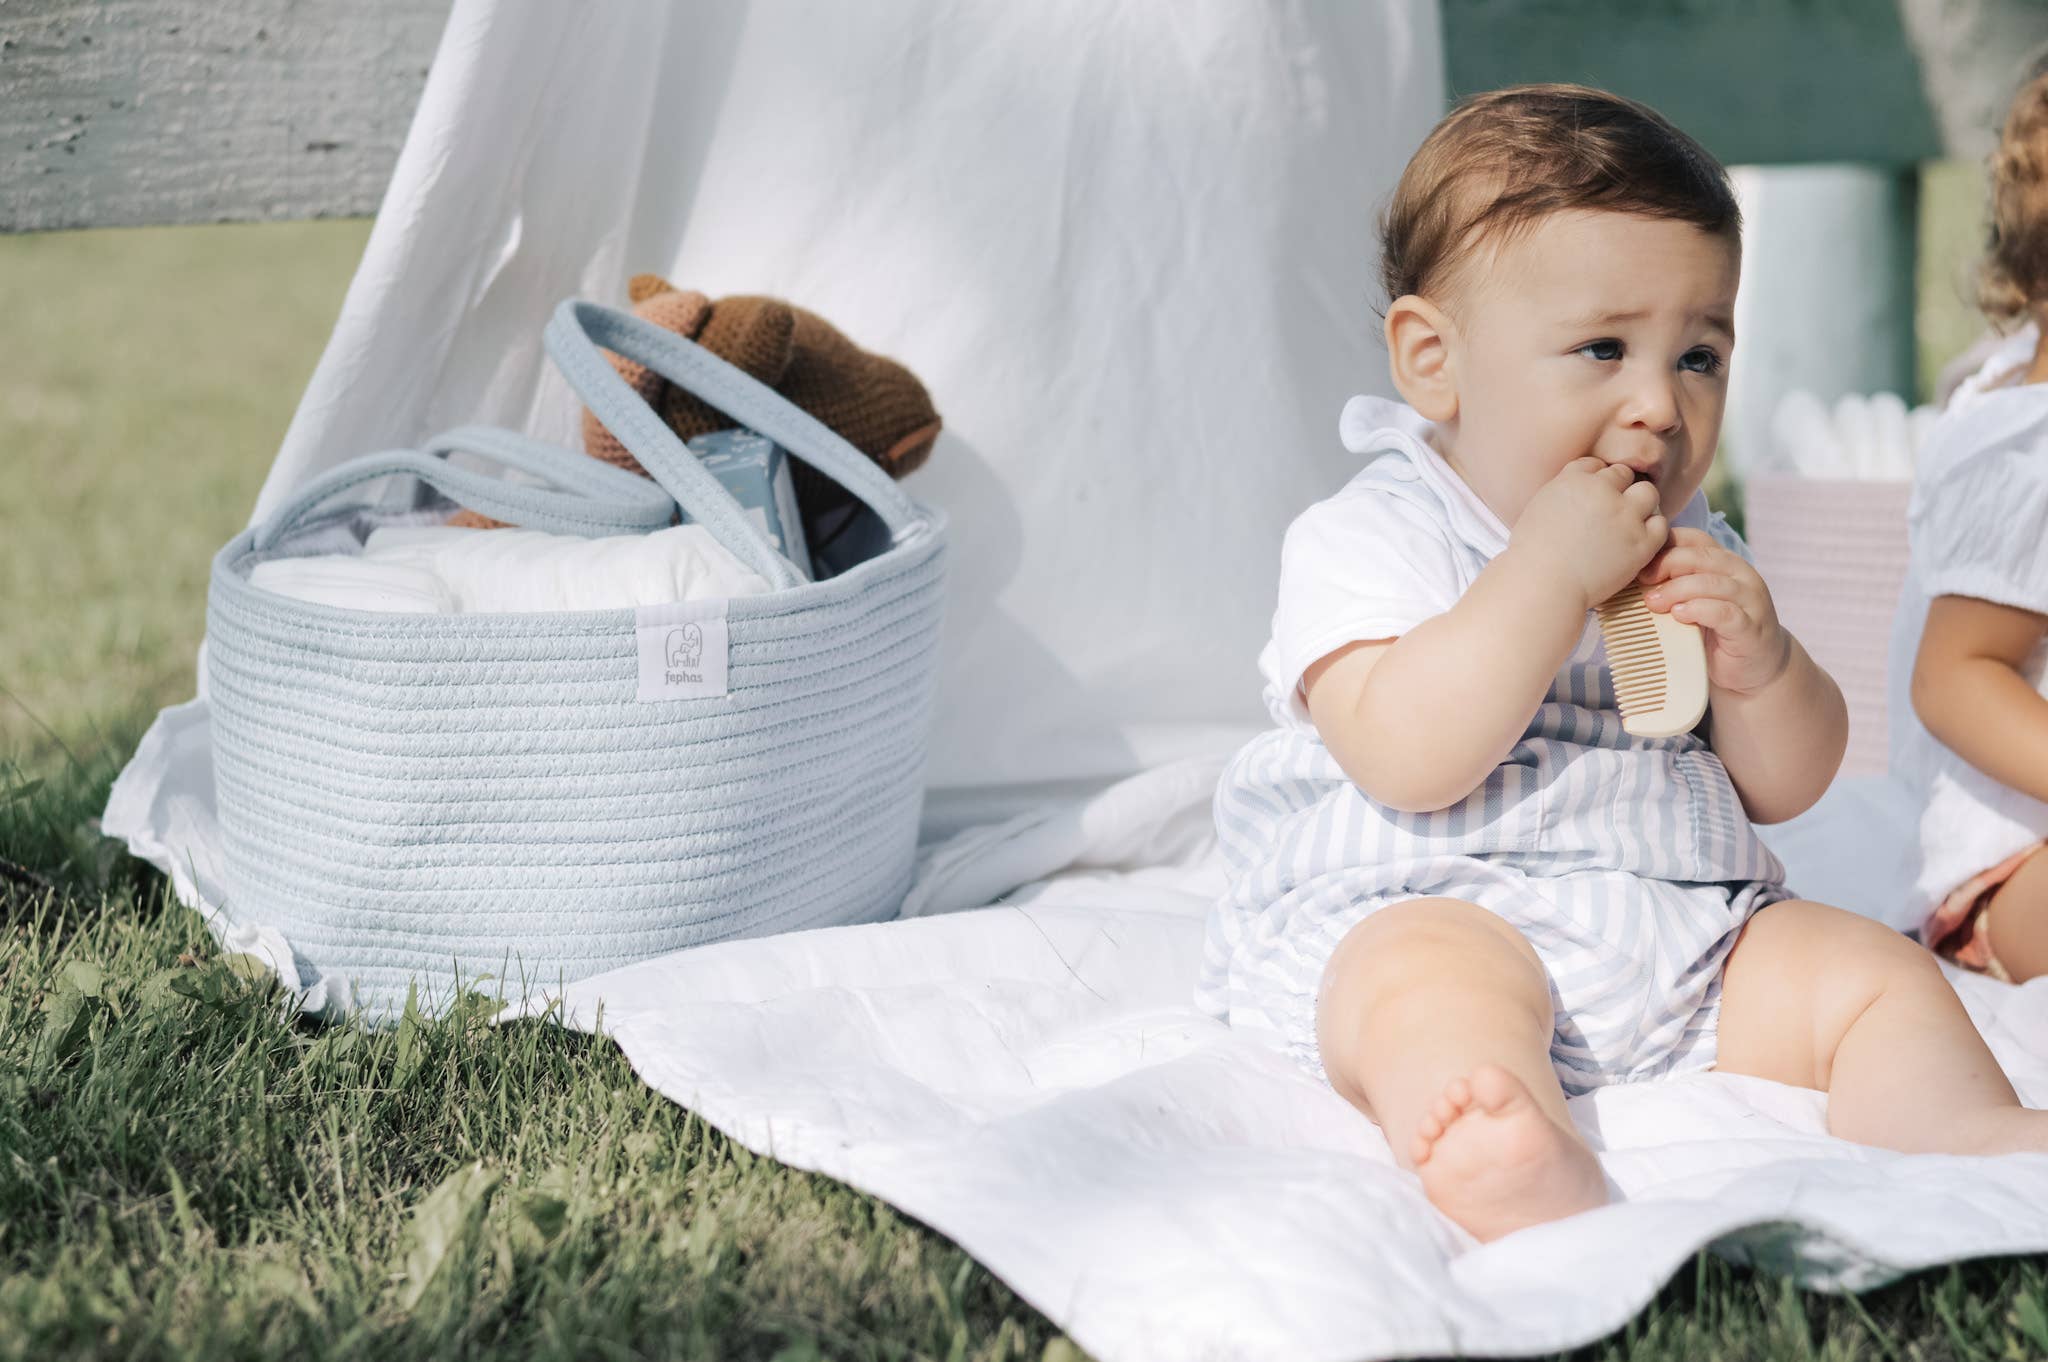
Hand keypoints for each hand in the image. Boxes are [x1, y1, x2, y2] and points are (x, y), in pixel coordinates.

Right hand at [1509, 457, 1667, 610]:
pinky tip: (1636, 542)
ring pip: (1648, 493)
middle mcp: (1602, 490)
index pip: (1595, 465)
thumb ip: (1563, 493)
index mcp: (1573, 479)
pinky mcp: (1641, 542)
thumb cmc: (1532, 555)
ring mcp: (1624, 515)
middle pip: (1623, 474)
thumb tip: (1581, 493)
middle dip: (1619, 490)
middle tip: (1611, 513)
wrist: (1542, 585)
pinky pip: (1660, 525)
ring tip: (1628, 525)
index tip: (1590, 501)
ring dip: (1640, 505)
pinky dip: (1651, 531)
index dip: (1595, 482)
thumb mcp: (1538, 509)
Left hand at [1637, 527, 1792, 694]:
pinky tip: (1680, 616)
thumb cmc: (1713, 632)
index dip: (1665, 545)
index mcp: (1724, 563)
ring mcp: (1750, 600)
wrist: (1753, 669)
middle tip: (1641, 581)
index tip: (1638, 563)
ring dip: (1677, 590)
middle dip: (1667, 564)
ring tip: (1653, 603)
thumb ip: (1672, 586)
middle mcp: (1741, 575)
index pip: (1695, 539)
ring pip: (1712, 582)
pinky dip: (1700, 610)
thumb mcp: (1692, 602)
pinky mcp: (1750, 627)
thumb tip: (1624, 578)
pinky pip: (1726, 613)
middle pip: (1702, 556)